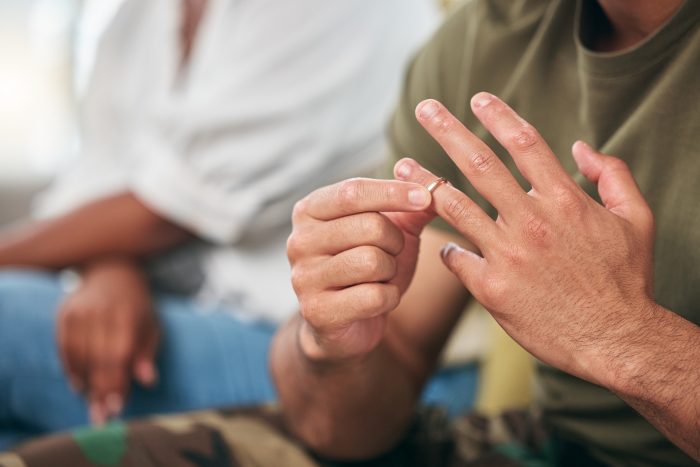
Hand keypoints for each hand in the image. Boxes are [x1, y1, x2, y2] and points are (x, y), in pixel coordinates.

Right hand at [57, 259, 158, 424]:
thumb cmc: (137, 308)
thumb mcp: (151, 327)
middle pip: (98, 360)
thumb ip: (147, 354)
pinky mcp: (64, 313)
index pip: (119, 356)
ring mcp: (80, 311)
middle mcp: (102, 312)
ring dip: (85, 384)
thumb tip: (149, 381)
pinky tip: (79, 386)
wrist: (112, 273)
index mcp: (128, 315)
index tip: (118, 408)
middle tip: (103, 416)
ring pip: (79, 356)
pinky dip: (70, 369)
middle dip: (101, 391)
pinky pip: (64, 348)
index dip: (117, 383)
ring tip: (93, 404)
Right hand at [287, 178, 432, 361]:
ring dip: (390, 270)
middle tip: (391, 253)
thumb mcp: (390, 230)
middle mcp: (300, 241)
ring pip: (372, 261)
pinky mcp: (317, 311)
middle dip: (395, 240)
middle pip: (370, 226)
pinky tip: (377, 300)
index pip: (353, 191)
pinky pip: (373, 296)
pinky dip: (388, 298)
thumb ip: (411, 206)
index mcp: (310, 211)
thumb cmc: (367, 267)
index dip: (393, 192)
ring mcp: (304, 277)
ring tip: (379, 276)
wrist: (347, 323)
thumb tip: (434, 182)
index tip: (424, 198)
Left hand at [397, 94, 655, 386]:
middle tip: (424, 108)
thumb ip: (613, 176)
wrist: (616, 341)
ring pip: (454, 207)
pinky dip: (447, 249)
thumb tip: (581, 147)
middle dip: (448, 131)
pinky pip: (456, 258)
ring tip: (400, 165)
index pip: (525, 144)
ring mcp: (508, 256)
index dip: (499, 117)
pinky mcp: (492, 289)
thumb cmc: (627, 280)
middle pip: (480, 165)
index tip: (477, 99)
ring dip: (424, 182)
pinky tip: (440, 244)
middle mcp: (532, 222)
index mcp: (565, 201)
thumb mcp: (637, 220)